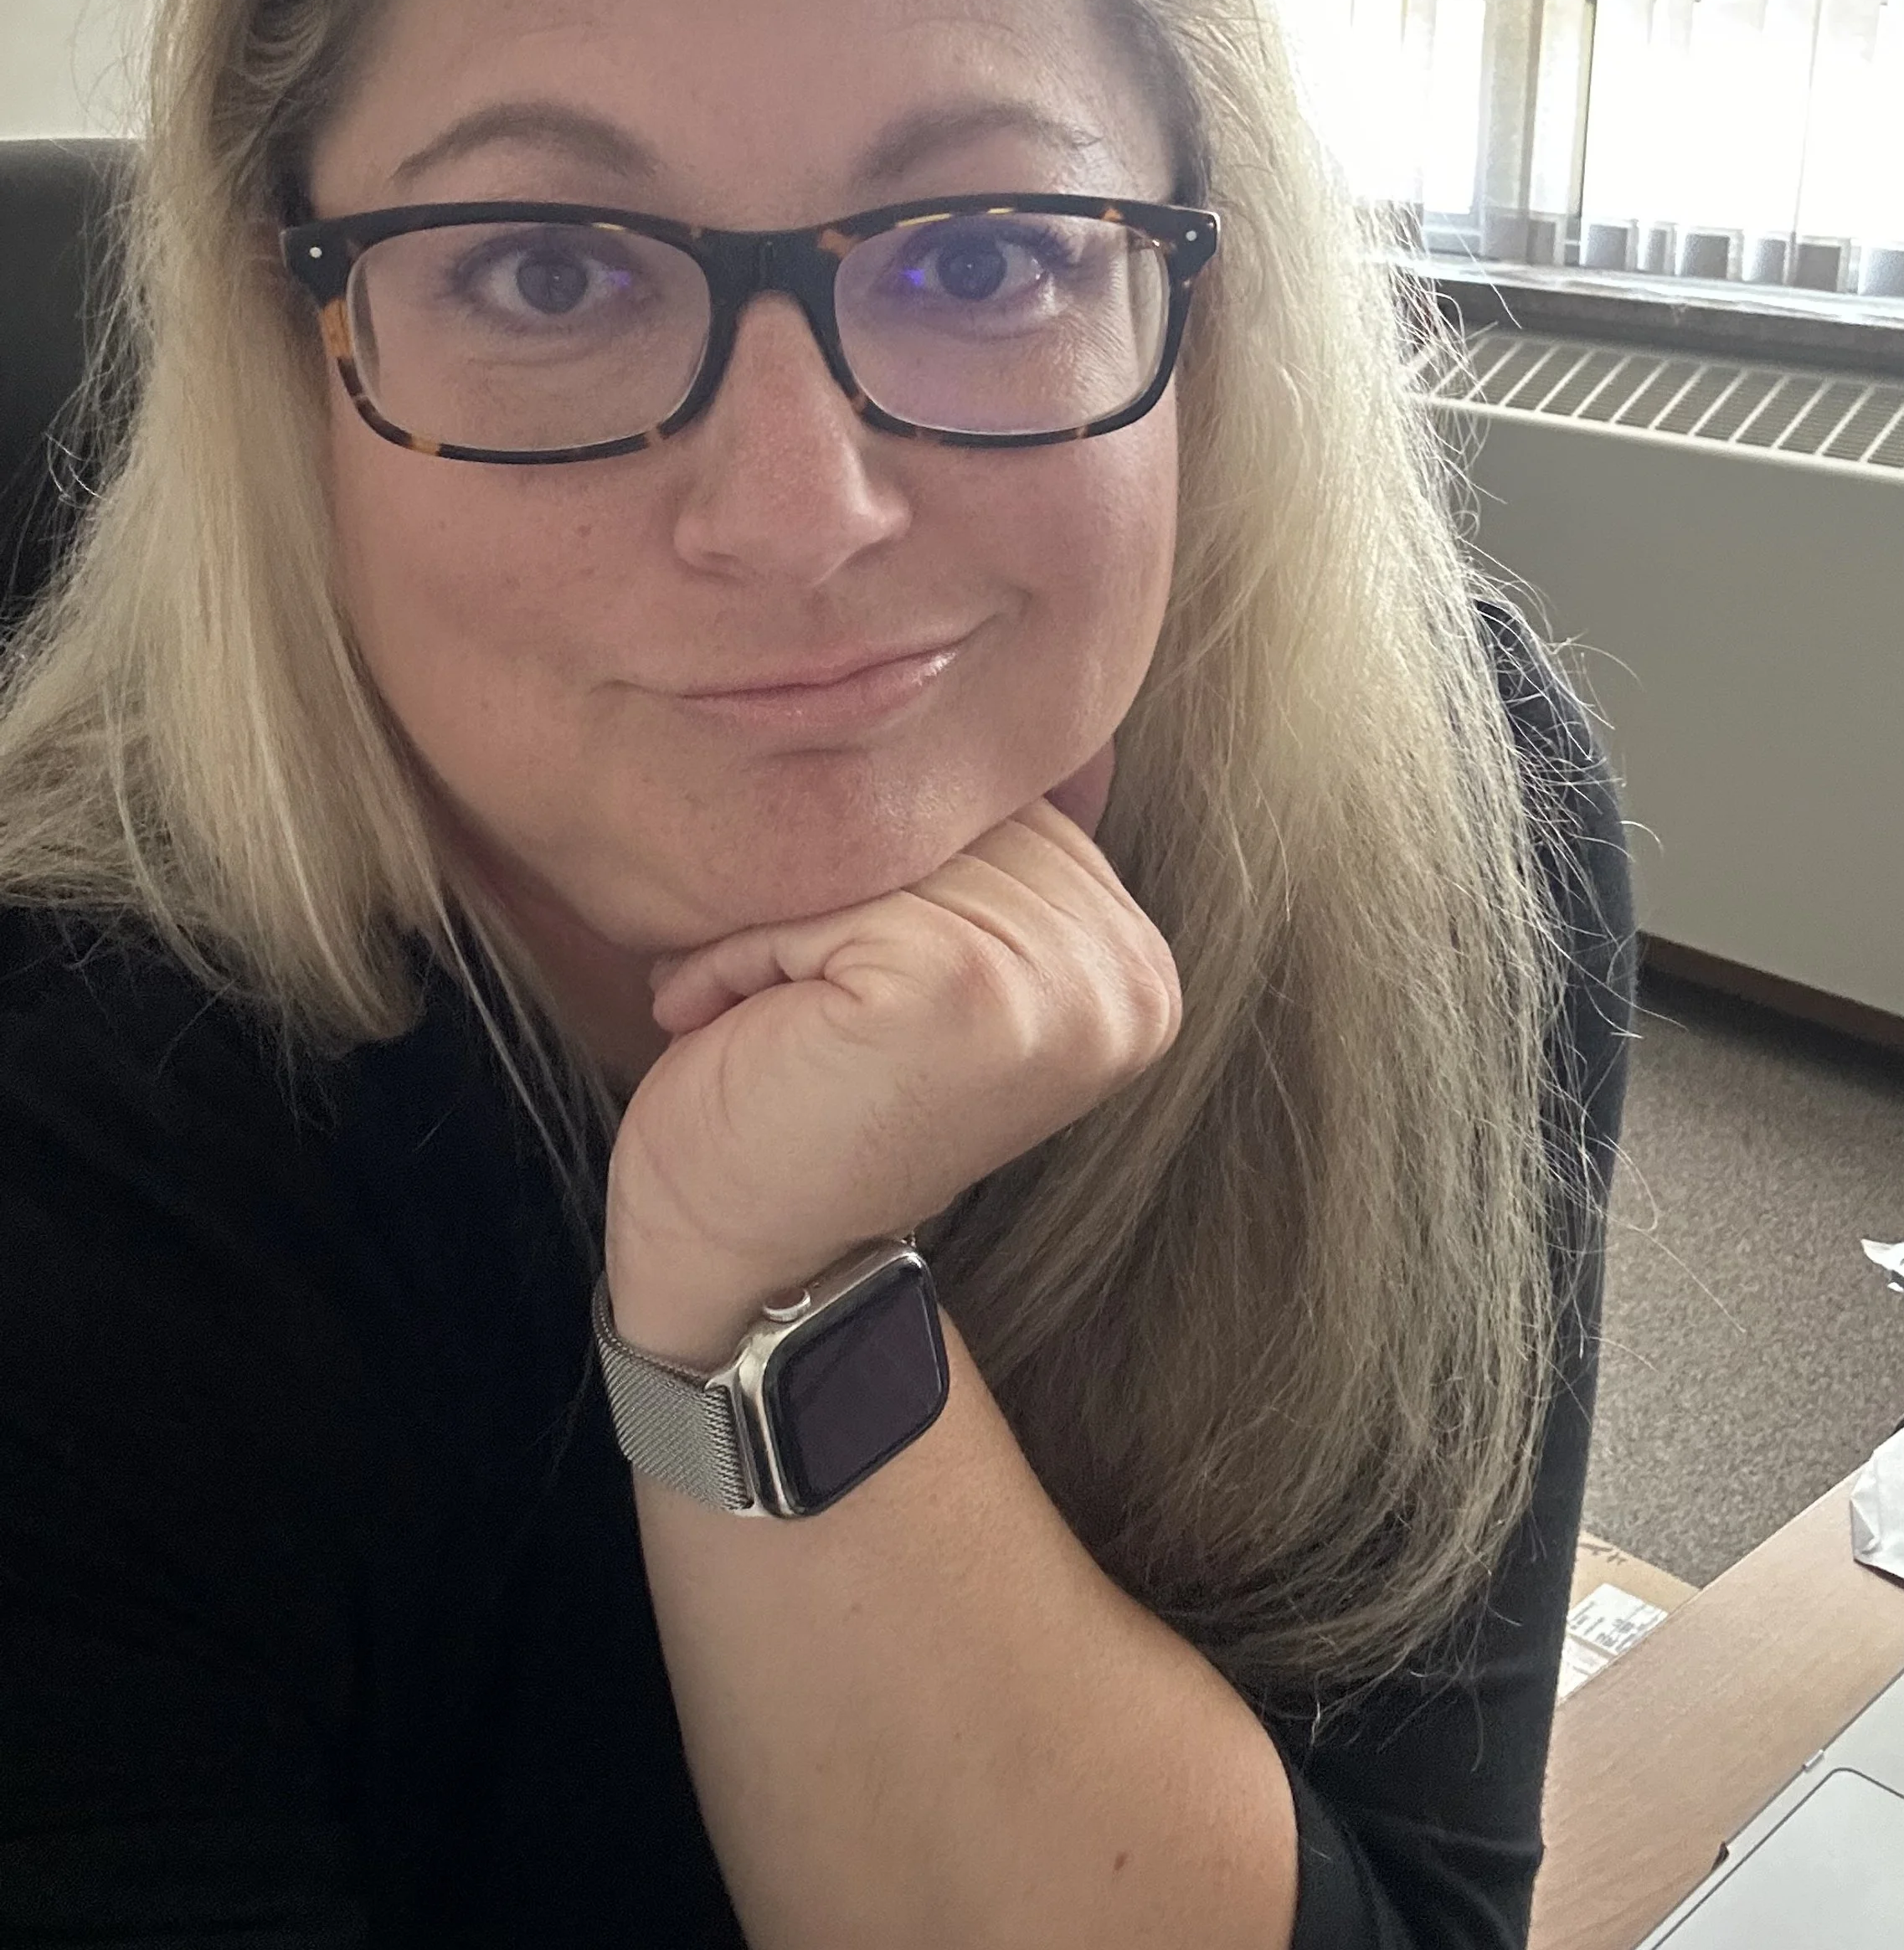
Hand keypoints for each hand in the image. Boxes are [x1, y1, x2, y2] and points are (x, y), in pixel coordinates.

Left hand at [603, 777, 1176, 1362]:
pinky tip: (725, 1024)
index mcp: (1133, 961)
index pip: (996, 808)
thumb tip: (938, 683)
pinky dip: (744, 950)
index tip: (834, 973)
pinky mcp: (964, 987)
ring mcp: (1053, 981)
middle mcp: (1123, 973)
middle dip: (828, 887)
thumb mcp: (919, 956)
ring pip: (878, 848)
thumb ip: (970, 858)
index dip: (882, 865)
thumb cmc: (805, 1099)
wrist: (739, 1265)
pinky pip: (825, 892)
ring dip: (777, 920)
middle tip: (774, 999)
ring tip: (754, 1014)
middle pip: (943, 819)